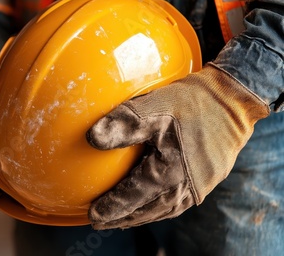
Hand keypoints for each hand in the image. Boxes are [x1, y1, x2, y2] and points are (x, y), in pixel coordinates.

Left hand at [86, 65, 269, 229]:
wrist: (233, 100)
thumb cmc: (190, 102)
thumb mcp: (153, 106)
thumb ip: (123, 123)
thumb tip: (92, 138)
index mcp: (169, 172)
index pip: (132, 197)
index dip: (111, 207)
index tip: (92, 215)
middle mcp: (184, 187)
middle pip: (146, 210)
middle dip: (122, 218)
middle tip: (99, 222)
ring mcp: (198, 187)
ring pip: (162, 210)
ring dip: (140, 217)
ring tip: (119, 220)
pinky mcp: (205, 182)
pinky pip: (176, 204)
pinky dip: (158, 209)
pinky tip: (148, 206)